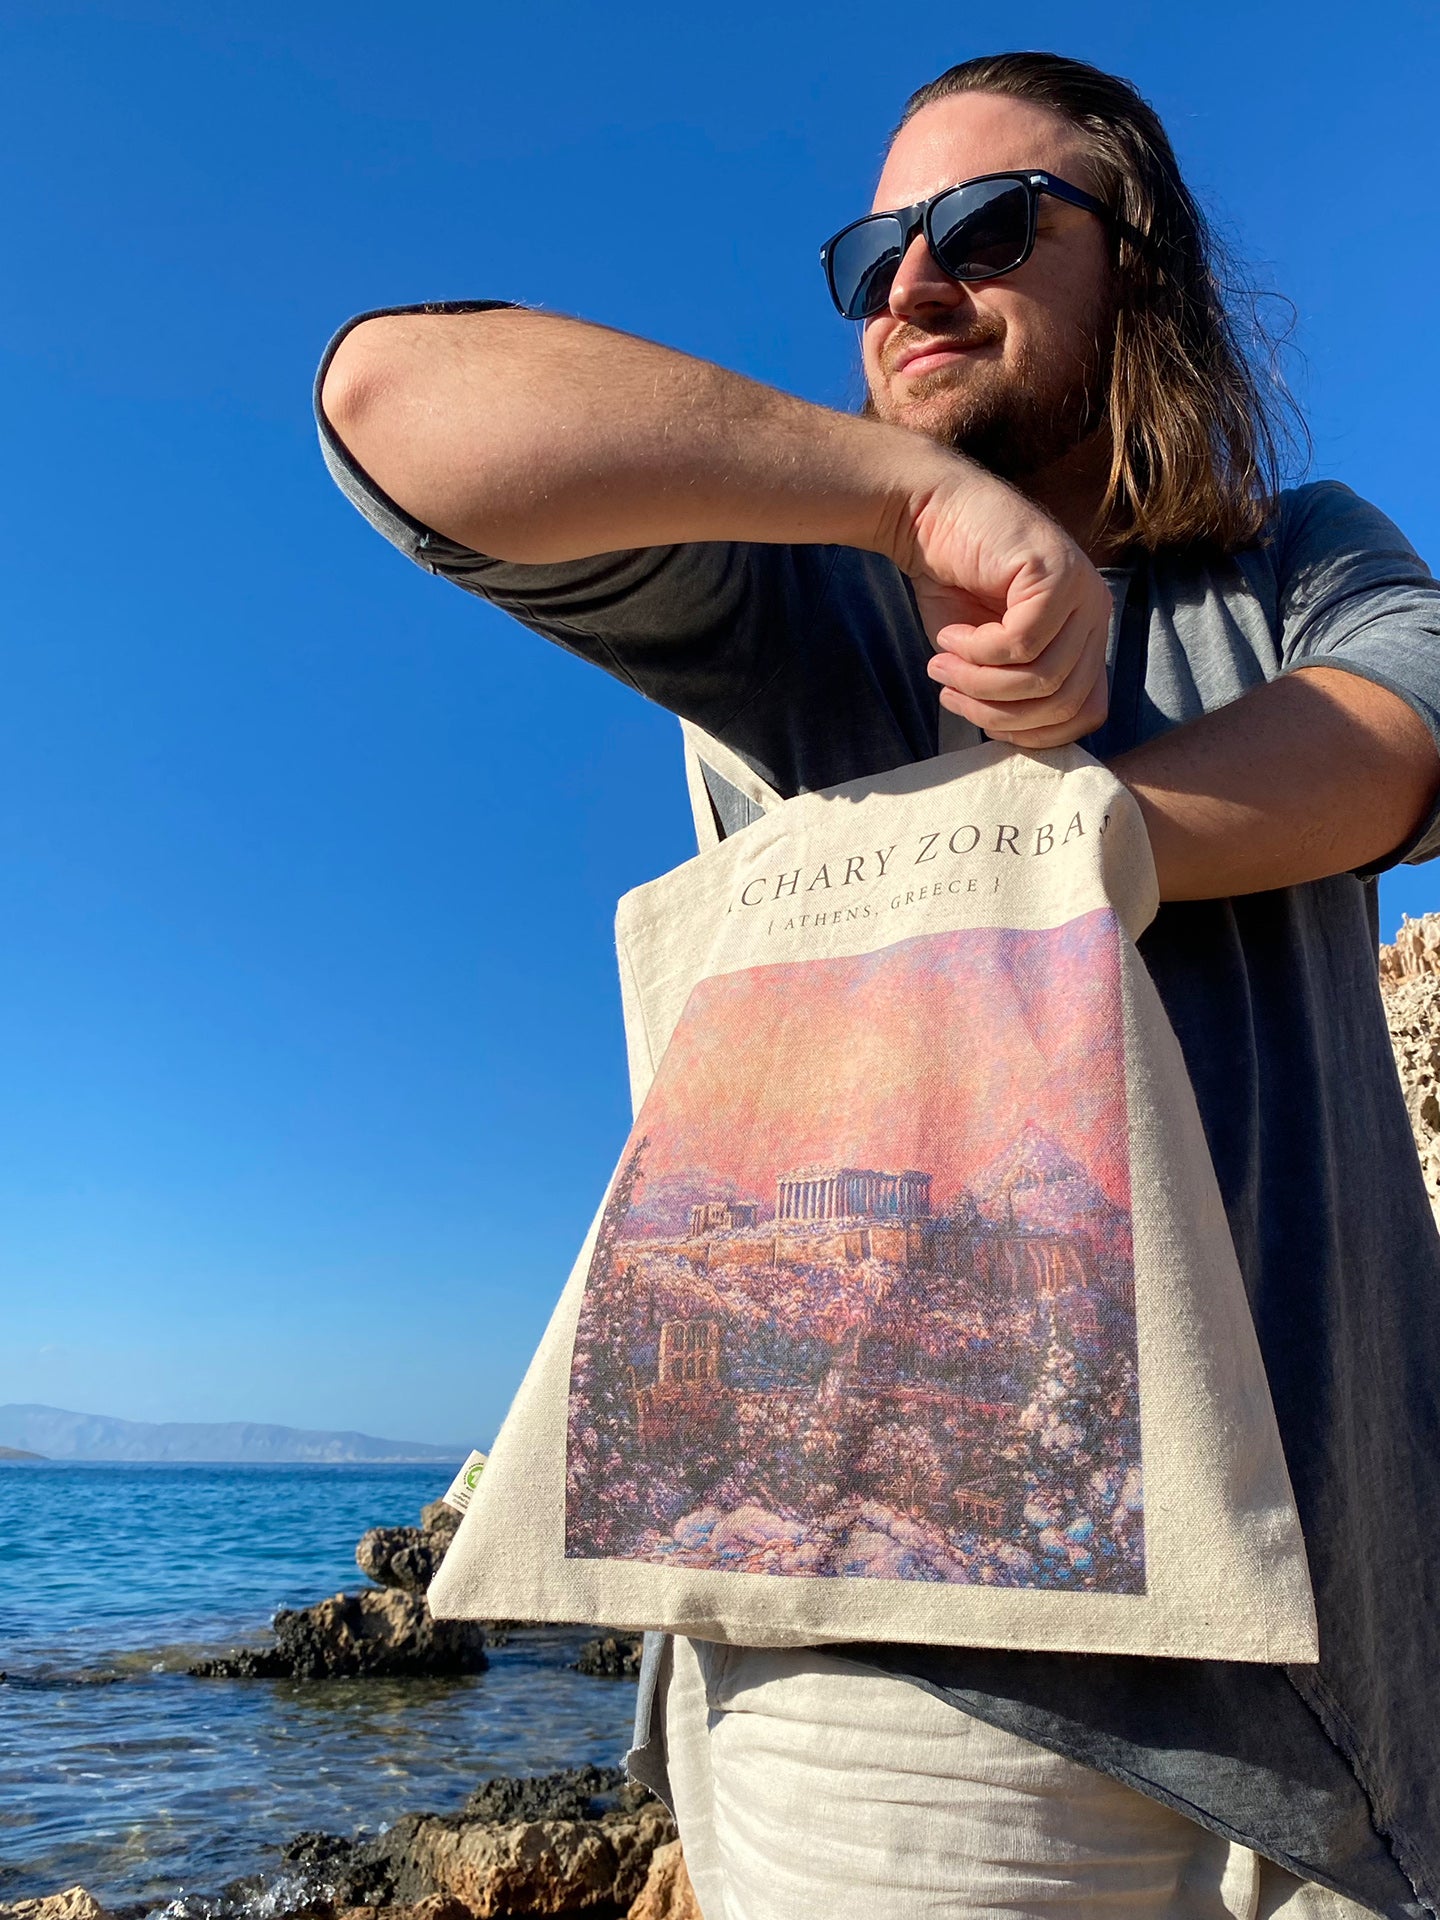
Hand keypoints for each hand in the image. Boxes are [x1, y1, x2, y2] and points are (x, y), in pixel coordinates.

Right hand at [897, 467, 1112, 748]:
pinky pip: (1022, 643)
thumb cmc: (954, 585)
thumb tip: (1024, 741)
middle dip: (998, 712)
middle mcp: (1095, 613)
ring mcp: (1082, 591)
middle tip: (949, 694)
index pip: (1086, 713)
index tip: (981, 722)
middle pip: (1065, 702)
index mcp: (1086, 637)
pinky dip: (978, 652)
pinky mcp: (1056, 574)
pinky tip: (950, 636)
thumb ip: (1018, 691)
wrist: (928, 516)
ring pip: (1044, 677)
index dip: (1032, 733)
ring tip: (942, 665)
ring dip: (981, 683)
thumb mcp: (989, 655)